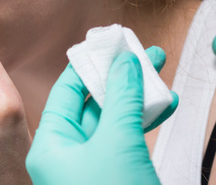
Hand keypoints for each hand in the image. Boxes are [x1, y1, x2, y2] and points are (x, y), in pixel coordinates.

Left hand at [26, 47, 177, 184]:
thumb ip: (122, 97)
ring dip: (138, 98)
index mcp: (51, 146)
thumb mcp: (118, 141)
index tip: (111, 44)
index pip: (66, 91)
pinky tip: (164, 106)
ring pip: (113, 122)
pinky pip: (126, 141)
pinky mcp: (113, 177)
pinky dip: (144, 123)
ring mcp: (90, 168)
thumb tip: (125, 62)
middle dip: (121, 78)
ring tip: (159, 73)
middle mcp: (66, 156)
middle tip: (144, 54)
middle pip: (93, 104)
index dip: (89, 64)